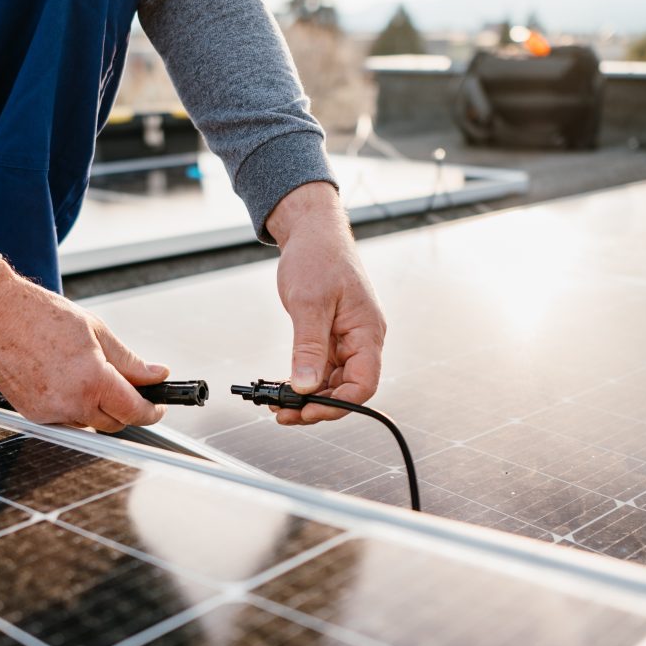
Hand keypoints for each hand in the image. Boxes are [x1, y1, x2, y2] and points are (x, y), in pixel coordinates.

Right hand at [0, 260, 168, 431]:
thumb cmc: (40, 315)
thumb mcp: (96, 331)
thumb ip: (130, 361)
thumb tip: (156, 374)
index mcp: (92, 381)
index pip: (134, 411)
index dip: (151, 410)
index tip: (157, 405)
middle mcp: (70, 403)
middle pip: (114, 423)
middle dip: (127, 409)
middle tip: (131, 387)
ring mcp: (48, 412)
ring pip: (88, 422)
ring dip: (99, 407)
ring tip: (90, 374)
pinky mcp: (31, 413)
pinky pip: (64, 419)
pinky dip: (74, 406)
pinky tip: (67, 380)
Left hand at [269, 182, 386, 425]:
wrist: (312, 231)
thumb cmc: (317, 256)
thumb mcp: (309, 303)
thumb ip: (309, 347)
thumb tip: (307, 386)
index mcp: (367, 332)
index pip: (364, 384)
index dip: (338, 405)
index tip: (308, 411)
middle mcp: (362, 340)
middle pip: (348, 388)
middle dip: (318, 406)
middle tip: (284, 413)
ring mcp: (347, 339)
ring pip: (333, 382)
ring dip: (309, 397)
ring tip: (278, 405)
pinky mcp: (332, 337)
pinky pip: (322, 368)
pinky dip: (304, 381)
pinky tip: (283, 388)